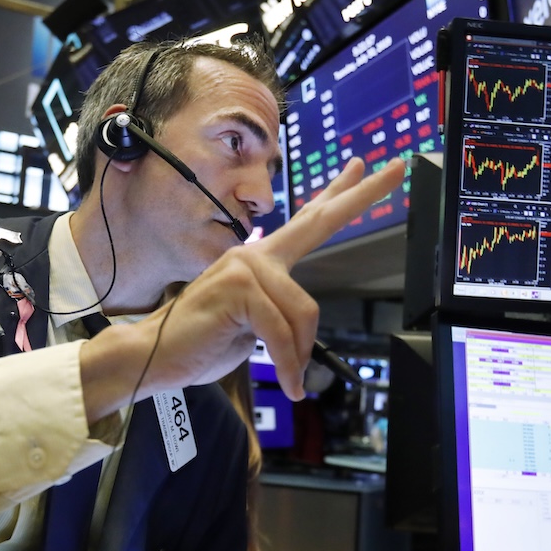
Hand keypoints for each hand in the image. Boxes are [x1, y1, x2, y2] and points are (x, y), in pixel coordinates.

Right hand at [80, 157, 406, 421]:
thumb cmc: (202, 343)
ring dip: (298, 354)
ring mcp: (246, 267)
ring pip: (304, 313)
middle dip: (361, 196)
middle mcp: (256, 254)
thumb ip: (281, 316)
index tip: (366, 167)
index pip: (309, 219)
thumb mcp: (255, 330)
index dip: (340, 193)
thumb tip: (302, 329)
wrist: (154, 356)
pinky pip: (283, 333)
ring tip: (290, 376)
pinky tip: (290, 383)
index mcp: (263, 260)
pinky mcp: (239, 289)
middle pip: (319, 221)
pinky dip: (289, 364)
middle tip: (396, 168)